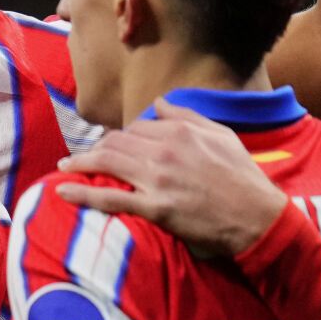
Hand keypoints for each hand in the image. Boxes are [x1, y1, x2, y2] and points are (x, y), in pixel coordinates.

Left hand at [56, 100, 287, 255]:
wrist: (257, 216)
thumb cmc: (243, 177)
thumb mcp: (221, 136)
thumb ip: (187, 116)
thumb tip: (160, 103)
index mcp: (180, 132)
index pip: (135, 128)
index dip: (119, 137)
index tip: (110, 146)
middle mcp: (165, 151)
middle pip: (116, 142)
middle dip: (95, 148)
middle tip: (82, 158)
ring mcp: (158, 180)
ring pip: (108, 163)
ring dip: (81, 163)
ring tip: (64, 168)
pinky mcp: (155, 208)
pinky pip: (110, 198)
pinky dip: (83, 192)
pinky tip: (63, 190)